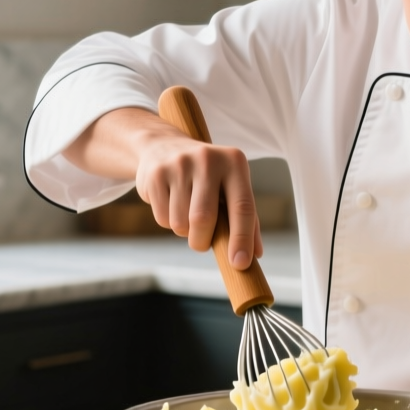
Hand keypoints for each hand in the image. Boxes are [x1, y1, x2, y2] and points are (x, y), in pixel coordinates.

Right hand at [65, 108, 262, 267]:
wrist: (164, 146)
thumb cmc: (208, 177)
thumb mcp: (231, 186)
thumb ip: (246, 219)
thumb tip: (254, 256)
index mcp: (235, 162)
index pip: (242, 207)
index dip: (242, 239)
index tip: (240, 263)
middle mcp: (208, 159)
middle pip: (203, 219)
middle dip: (202, 241)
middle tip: (201, 242)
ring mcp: (179, 164)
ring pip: (180, 223)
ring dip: (184, 232)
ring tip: (186, 214)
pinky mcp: (155, 174)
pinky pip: (162, 218)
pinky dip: (168, 222)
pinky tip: (171, 204)